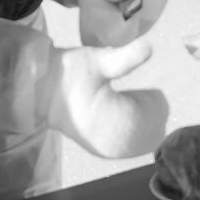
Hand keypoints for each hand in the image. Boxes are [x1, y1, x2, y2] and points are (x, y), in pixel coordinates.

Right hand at [47, 38, 167, 157]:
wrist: (42, 93)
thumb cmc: (71, 74)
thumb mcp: (99, 62)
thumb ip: (126, 57)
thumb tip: (149, 47)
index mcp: (121, 123)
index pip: (157, 112)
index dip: (152, 97)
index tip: (143, 87)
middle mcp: (117, 143)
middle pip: (154, 128)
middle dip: (150, 111)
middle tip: (134, 94)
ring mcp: (110, 151)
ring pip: (145, 138)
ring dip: (143, 121)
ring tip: (126, 103)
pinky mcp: (103, 152)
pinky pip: (132, 146)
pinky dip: (134, 131)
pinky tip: (121, 115)